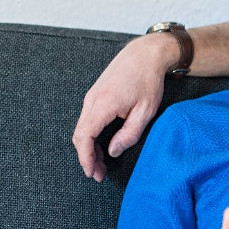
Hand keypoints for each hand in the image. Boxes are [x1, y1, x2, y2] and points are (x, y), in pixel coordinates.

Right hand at [72, 33, 176, 180]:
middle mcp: (92, 100)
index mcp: (103, 104)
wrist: (145, 54)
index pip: (84, 137)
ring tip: (101, 164)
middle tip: (99, 174)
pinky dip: (91, 136)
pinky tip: (102, 145)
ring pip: (82, 128)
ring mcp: (92, 97)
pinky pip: (88, 120)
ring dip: (89, 147)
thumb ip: (129, 134)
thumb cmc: (148, 80)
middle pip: (79, 135)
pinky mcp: (95, 95)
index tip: (92, 172)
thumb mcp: (145, 111)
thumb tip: (113, 152)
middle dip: (86, 157)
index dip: (85, 158)